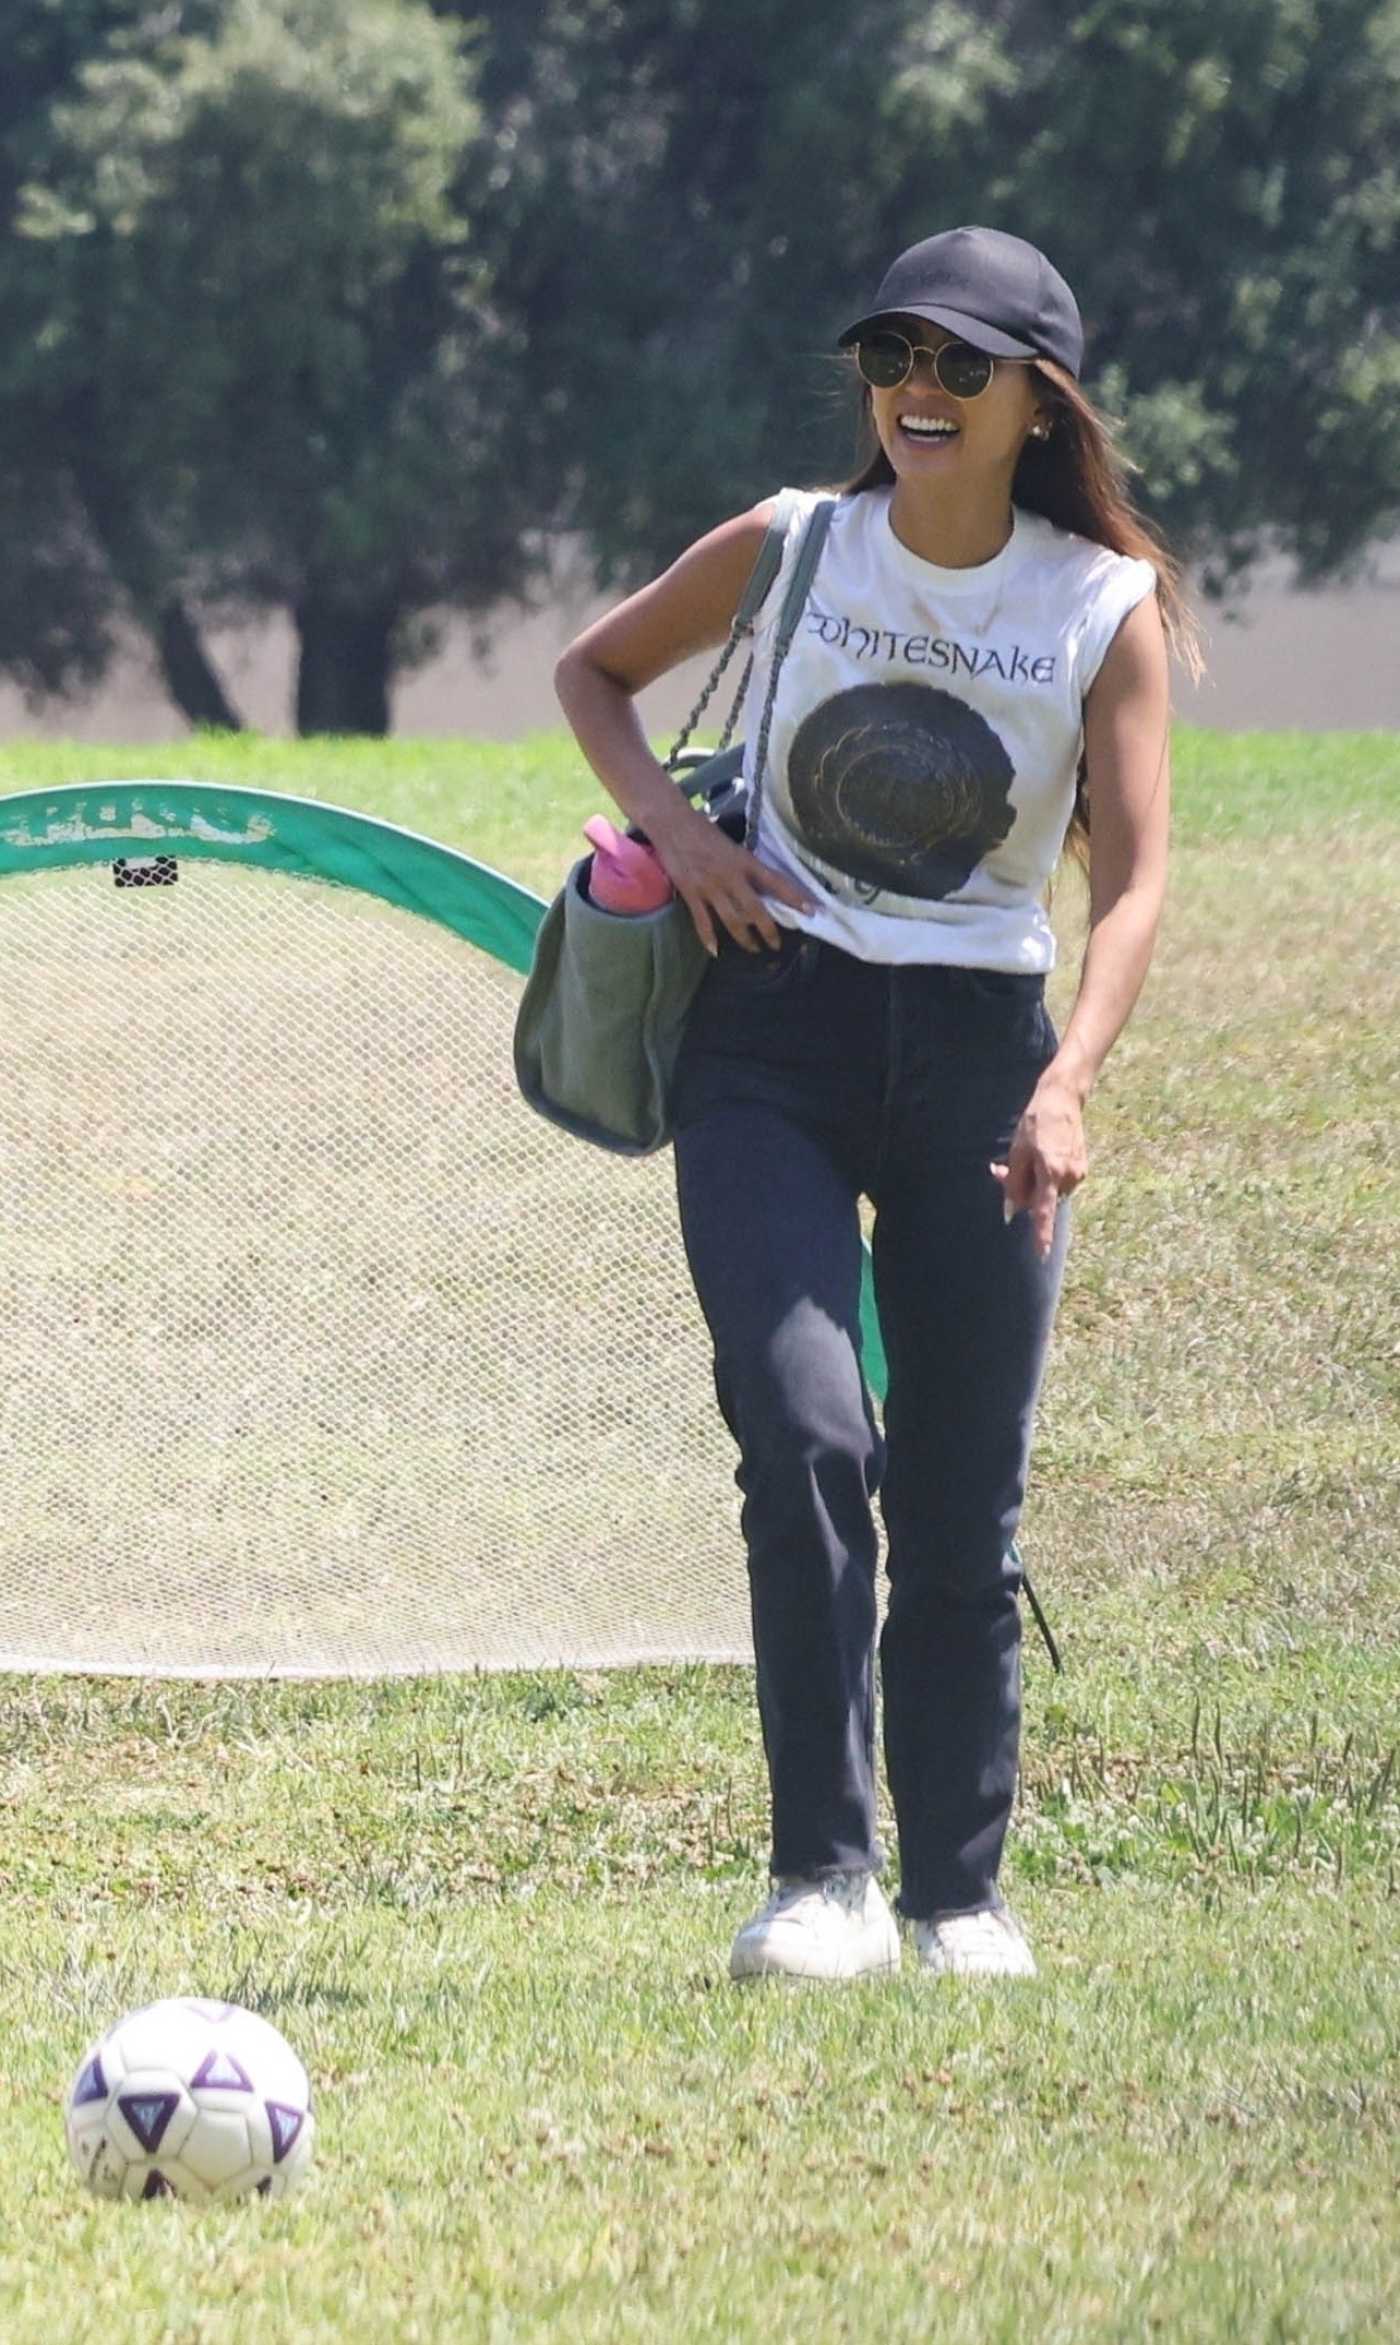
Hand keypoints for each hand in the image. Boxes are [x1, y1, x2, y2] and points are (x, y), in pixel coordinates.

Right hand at [650, 800, 815, 952]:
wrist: (672, 823)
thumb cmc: (703, 830)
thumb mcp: (732, 845)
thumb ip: (745, 865)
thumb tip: (762, 886)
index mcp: (744, 861)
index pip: (776, 882)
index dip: (795, 897)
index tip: (811, 911)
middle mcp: (731, 876)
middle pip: (755, 909)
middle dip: (768, 930)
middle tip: (776, 944)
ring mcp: (710, 886)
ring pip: (732, 920)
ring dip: (745, 938)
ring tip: (753, 948)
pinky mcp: (691, 893)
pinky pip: (702, 921)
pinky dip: (709, 938)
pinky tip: (716, 951)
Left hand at [989, 1073, 1087, 1261]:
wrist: (1063, 1099)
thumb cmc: (1036, 1122)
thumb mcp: (1018, 1151)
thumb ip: (1014, 1183)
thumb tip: (1012, 1211)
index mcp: (1051, 1172)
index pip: (1044, 1211)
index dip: (1041, 1234)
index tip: (1040, 1255)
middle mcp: (1069, 1177)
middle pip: (1040, 1200)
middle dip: (1020, 1192)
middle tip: (1001, 1170)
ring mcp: (1078, 1173)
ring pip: (1048, 1191)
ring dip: (1032, 1183)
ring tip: (1022, 1157)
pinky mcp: (1081, 1168)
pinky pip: (1057, 1182)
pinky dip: (1044, 1177)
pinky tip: (1038, 1156)